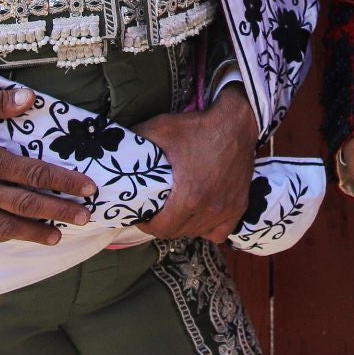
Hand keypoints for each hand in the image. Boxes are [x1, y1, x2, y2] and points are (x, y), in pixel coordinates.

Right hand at [0, 87, 97, 246]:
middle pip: (27, 205)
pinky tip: (16, 236)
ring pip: (6, 226)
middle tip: (85, 216)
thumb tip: (30, 98)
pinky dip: (2, 237)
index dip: (64, 182)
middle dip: (60, 211)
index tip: (89, 188)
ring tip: (58, 236)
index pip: (34, 174)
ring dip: (34, 233)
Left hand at [136, 87, 258, 242]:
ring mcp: (227, 209)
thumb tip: (114, 148)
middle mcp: (209, 208)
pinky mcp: (239, 205)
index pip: (162, 228)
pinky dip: (208, 229)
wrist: (236, 122)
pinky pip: (220, 232)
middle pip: (179, 232)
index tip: (141, 216)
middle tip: (155, 213)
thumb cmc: (198, 127)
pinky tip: (201, 217)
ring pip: (198, 233)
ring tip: (175, 214)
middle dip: (163, 226)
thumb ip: (137, 140)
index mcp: (189, 196)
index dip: (147, 226)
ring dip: (183, 227)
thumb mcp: (161, 129)